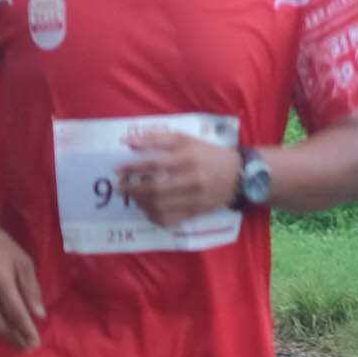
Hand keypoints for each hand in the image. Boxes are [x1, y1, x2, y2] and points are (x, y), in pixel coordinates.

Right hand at [0, 201, 45, 350]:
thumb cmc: (0, 245)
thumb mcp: (22, 261)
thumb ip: (31, 288)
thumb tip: (39, 315)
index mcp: (0, 279)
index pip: (16, 313)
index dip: (26, 331)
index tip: (36, 343)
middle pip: (0, 324)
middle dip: (15, 339)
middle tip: (28, 347)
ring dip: (4, 336)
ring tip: (17, 342)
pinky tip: (1, 330)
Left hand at [120, 130, 241, 225]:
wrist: (239, 175)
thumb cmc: (208, 154)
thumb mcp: (186, 140)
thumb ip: (157, 138)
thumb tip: (128, 142)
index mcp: (188, 157)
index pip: (155, 163)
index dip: (133, 167)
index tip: (118, 170)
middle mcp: (192, 178)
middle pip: (155, 188)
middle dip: (132, 189)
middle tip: (120, 187)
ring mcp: (194, 197)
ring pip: (160, 206)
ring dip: (140, 203)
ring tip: (132, 197)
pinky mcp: (196, 211)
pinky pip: (169, 218)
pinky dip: (153, 216)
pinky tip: (147, 209)